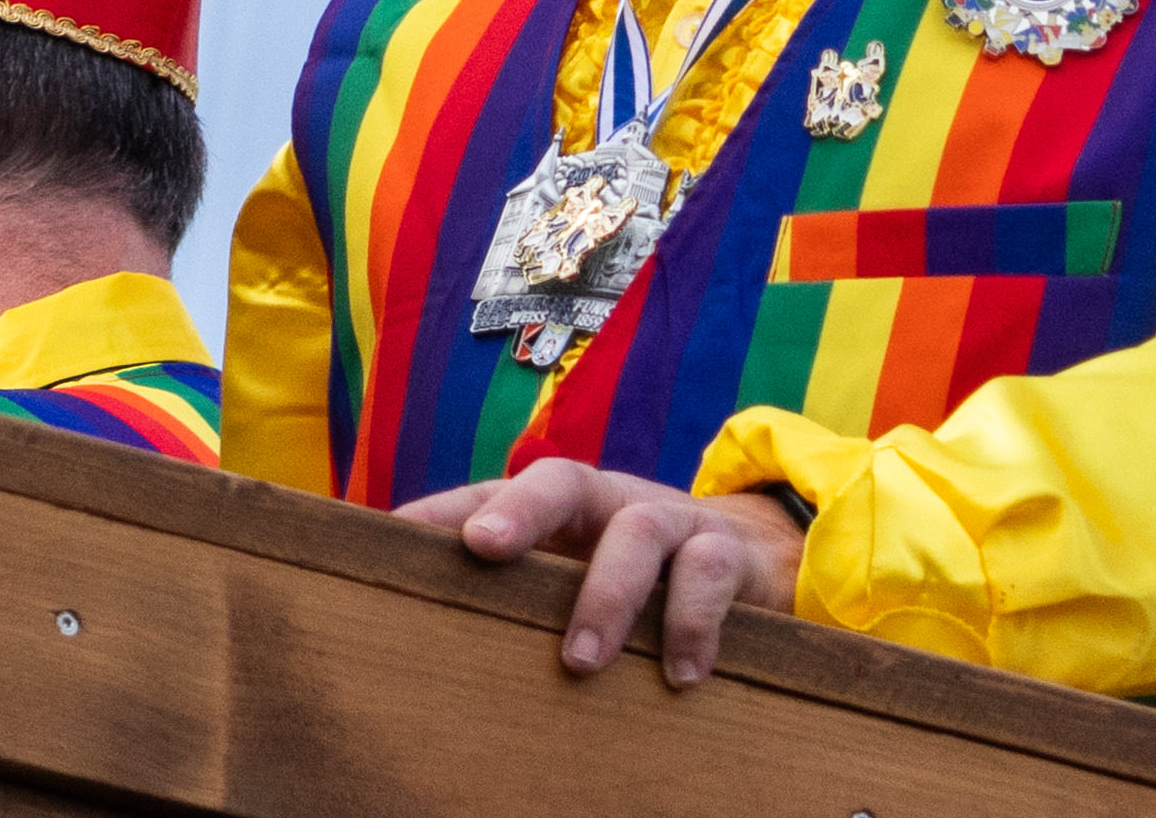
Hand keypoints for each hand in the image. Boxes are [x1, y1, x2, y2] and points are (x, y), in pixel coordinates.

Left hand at [400, 458, 802, 686]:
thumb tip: (436, 632)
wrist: (757, 557)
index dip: (447, 507)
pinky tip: (679, 675)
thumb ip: (525, 595)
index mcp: (565, 506)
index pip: (495, 491)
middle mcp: (612, 501)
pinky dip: (692, 624)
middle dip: (521, 509)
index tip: (397, 533)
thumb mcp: (583, 575)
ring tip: (579, 662)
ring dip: (606, 595)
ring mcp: (672, 521)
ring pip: (637, 532)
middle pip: (562, 480)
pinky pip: (709, 575)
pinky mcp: (729, 554)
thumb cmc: (641, 576)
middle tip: (483, 546)